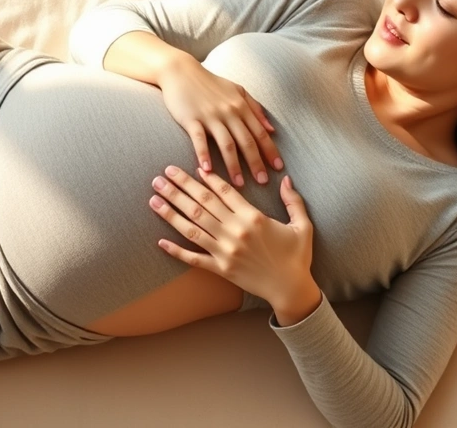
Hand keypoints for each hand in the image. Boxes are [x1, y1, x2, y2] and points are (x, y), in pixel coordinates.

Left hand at [149, 165, 313, 306]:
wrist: (291, 289)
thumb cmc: (297, 256)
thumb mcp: (302, 225)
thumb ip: (293, 200)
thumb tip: (285, 178)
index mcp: (254, 218)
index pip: (223, 192)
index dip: (205, 178)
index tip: (189, 167)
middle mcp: (236, 232)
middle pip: (202, 204)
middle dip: (180, 188)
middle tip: (162, 175)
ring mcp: (226, 251)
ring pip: (192, 227)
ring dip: (171, 212)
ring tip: (154, 198)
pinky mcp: (221, 269)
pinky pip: (194, 259)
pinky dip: (176, 250)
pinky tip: (160, 241)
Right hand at [157, 61, 282, 186]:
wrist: (181, 71)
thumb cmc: (210, 83)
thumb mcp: (237, 90)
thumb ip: (255, 108)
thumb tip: (272, 129)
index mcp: (241, 106)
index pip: (260, 132)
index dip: (270, 151)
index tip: (278, 168)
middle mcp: (229, 112)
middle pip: (246, 141)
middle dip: (256, 163)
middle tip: (263, 182)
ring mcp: (210, 116)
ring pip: (226, 144)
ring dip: (233, 166)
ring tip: (239, 184)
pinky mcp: (191, 118)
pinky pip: (199, 139)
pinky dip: (204, 154)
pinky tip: (207, 170)